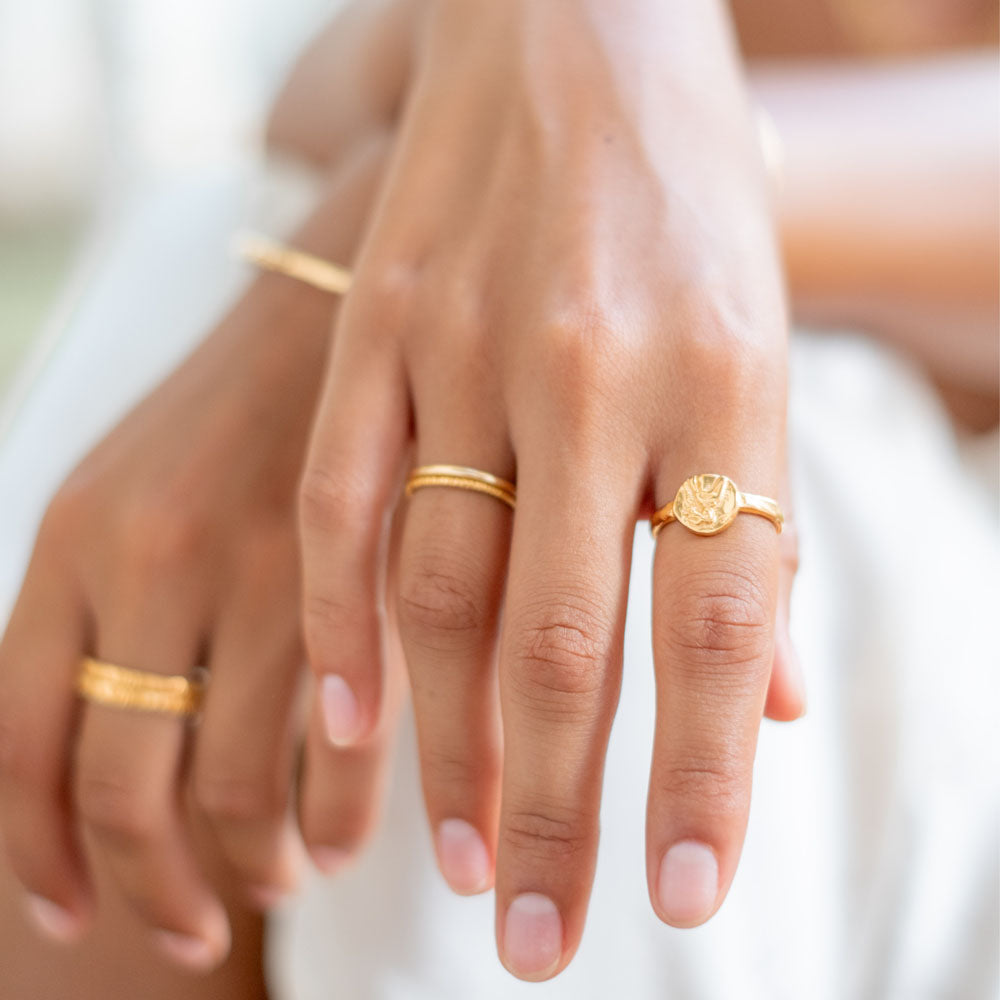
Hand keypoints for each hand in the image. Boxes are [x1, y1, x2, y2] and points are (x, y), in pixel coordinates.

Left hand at [0, 137, 400, 970]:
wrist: (344, 296)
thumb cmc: (241, 406)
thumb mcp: (132, 487)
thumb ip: (107, 611)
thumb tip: (119, 749)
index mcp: (71, 538)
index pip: (20, 742)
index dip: (39, 852)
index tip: (72, 910)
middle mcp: (144, 563)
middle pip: (121, 787)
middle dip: (152, 888)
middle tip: (187, 929)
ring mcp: (250, 574)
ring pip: (229, 788)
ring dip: (250, 865)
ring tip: (277, 879)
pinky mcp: (350, 581)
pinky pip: (329, 751)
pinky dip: (333, 815)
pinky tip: (341, 835)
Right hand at [296, 0, 803, 982]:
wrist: (577, 33)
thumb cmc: (685, 208)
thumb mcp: (758, 351)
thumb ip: (759, 532)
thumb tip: (777, 705)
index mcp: (726, 383)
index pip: (717, 620)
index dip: (699, 773)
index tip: (676, 895)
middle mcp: (600, 376)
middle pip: (568, 636)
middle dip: (560, 805)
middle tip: (544, 933)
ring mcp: (475, 345)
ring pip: (445, 588)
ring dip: (447, 743)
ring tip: (463, 858)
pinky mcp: (381, 320)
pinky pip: (345, 495)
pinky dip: (343, 622)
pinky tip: (345, 726)